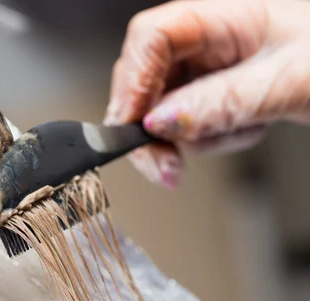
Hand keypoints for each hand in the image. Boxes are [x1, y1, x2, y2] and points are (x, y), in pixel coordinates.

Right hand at [106, 0, 309, 187]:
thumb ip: (221, 102)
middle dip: (150, 129)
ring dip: (193, 138)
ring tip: (242, 130)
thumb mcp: (289, 80)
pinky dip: (211, 140)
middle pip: (144, 80)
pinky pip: (189, 125)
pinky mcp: (215, 93)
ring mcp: (209, 68)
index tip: (132, 127)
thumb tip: (160, 122)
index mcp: (220, 15)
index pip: (150, 39)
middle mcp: (207, 40)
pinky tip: (247, 128)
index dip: (132, 82)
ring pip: (162, 110)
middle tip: (165, 166)